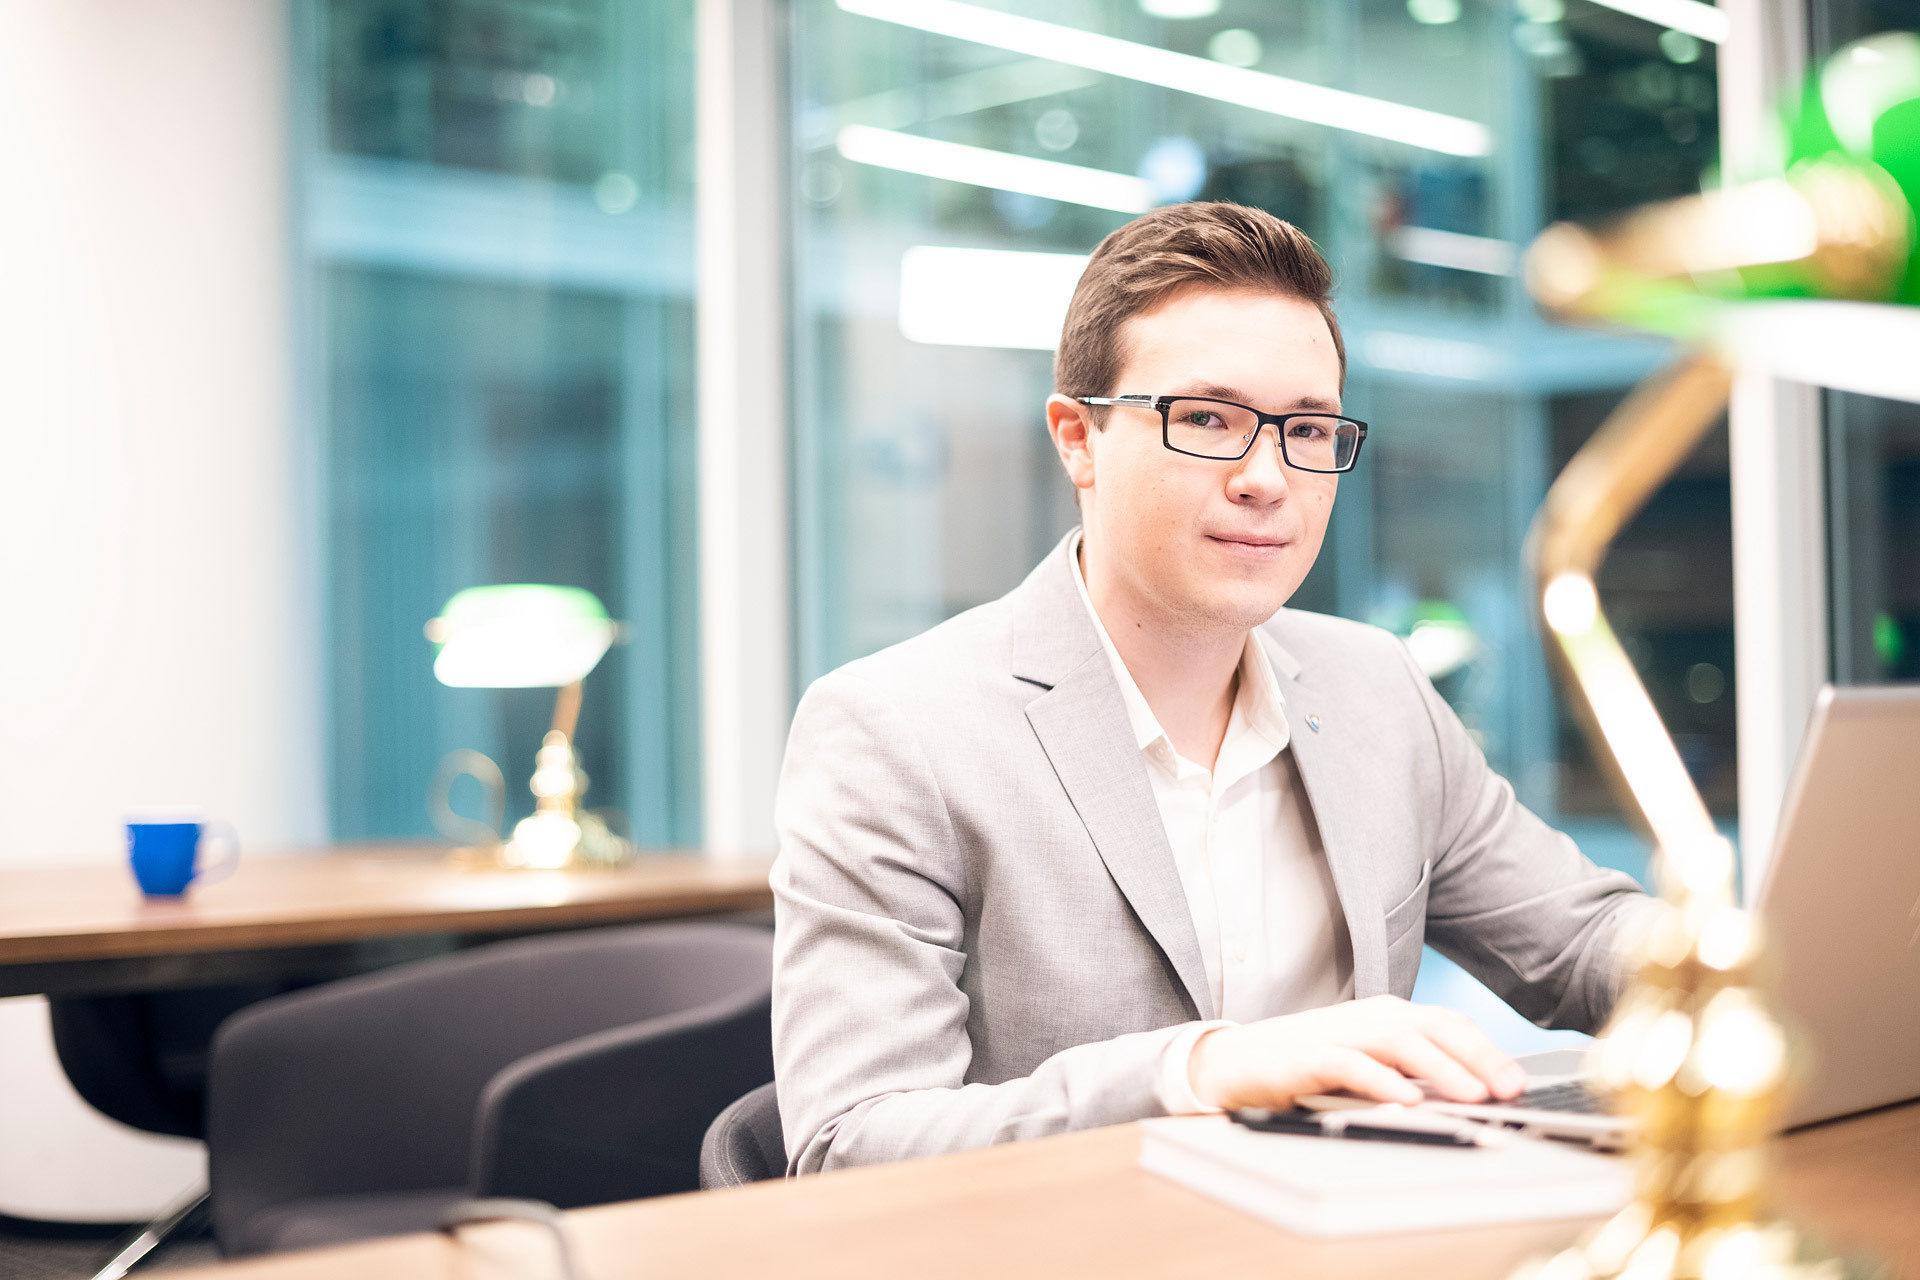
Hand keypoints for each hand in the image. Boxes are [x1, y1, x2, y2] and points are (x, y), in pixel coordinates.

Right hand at [1186, 995, 1526, 1111]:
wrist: (1236, 1063)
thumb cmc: (1308, 1065)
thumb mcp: (1370, 1064)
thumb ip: (1412, 1072)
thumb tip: (1470, 1094)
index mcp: (1388, 1016)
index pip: (1449, 1026)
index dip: (1487, 1051)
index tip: (1518, 1081)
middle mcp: (1369, 1018)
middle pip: (1434, 1027)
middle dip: (1479, 1057)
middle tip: (1511, 1089)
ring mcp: (1338, 1033)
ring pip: (1399, 1041)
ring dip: (1440, 1068)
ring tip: (1473, 1095)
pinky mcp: (1307, 1056)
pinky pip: (1350, 1065)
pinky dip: (1381, 1080)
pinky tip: (1407, 1099)